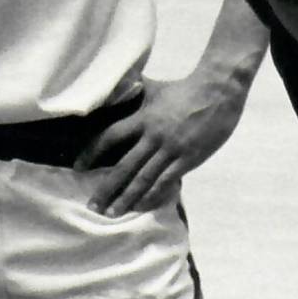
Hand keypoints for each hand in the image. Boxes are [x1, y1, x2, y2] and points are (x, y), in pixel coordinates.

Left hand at [78, 74, 247, 217]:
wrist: (219, 91)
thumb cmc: (185, 89)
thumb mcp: (153, 88)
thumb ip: (132, 90)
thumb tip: (111, 84)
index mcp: (143, 118)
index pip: (110, 136)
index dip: (92, 152)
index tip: (78, 167)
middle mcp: (153, 136)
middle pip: (124, 166)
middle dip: (107, 187)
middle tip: (92, 205)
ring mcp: (171, 150)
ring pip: (144, 179)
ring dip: (127, 198)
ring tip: (112, 213)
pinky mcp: (188, 159)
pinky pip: (167, 183)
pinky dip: (153, 196)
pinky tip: (142, 207)